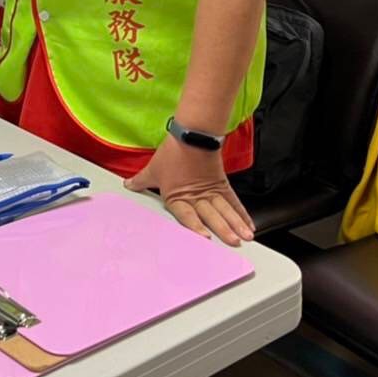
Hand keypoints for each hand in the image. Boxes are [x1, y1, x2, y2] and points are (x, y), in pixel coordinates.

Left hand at [124, 134, 254, 245]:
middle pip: (212, 214)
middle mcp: (197, 197)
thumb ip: (141, 181)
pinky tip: (249, 223)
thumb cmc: (173, 152)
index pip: (187, 215)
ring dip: (236, 223)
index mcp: (178, 196)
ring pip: (226, 209)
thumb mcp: (153, 169)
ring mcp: (211, 191)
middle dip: (224, 229)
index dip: (196, 226)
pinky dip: (242, 212)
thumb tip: (129, 185)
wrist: (192, 134)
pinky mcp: (222, 185)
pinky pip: (233, 201)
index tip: (206, 238)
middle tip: (234, 242)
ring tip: (246, 236)